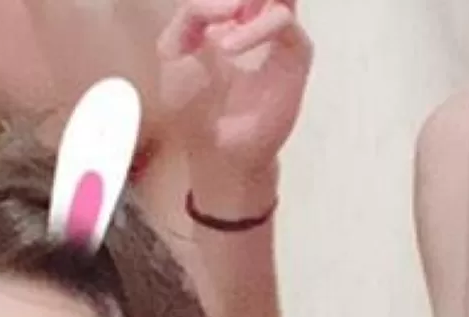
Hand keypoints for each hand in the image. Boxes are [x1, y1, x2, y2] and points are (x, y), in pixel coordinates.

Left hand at [158, 0, 311, 185]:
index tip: (200, 23)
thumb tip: (232, 5)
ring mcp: (279, 33)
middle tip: (226, 12)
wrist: (214, 150)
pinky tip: (227, 49)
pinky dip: (254, 28)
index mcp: (230, 13)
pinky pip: (282, 20)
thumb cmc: (193, 106)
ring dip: (248, 0)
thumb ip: (192, 14)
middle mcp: (258, 16)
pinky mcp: (296, 53)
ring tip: (220, 40)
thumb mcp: (172, 50)